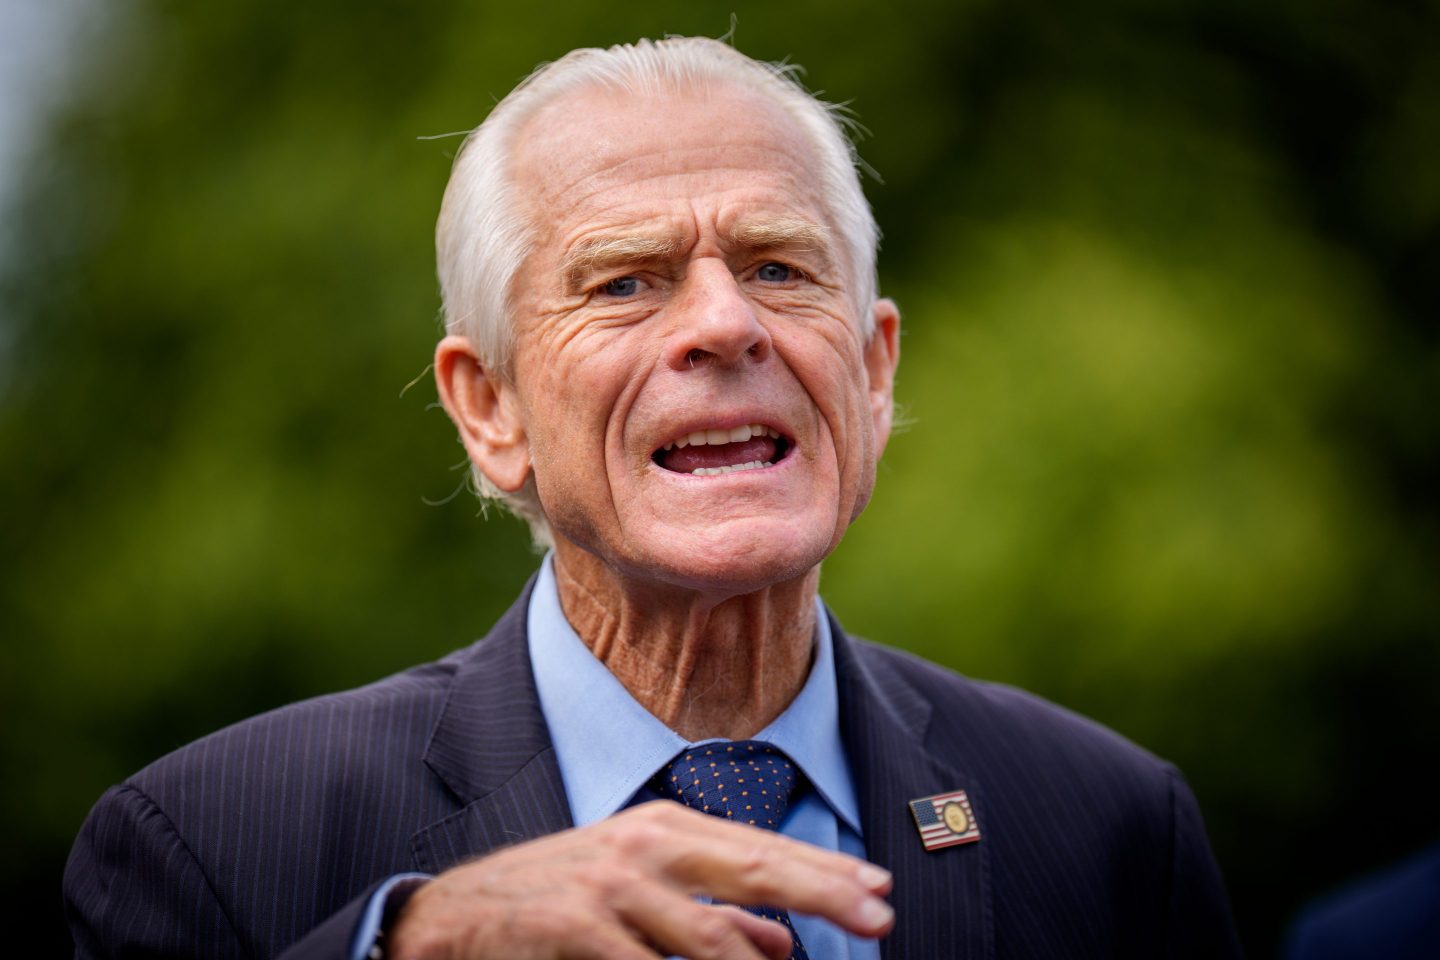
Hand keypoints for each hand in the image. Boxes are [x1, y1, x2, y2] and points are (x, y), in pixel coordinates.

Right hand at [386, 800, 894, 959]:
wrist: (451, 916)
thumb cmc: (554, 903)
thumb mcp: (638, 897)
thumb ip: (709, 918)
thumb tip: (782, 946)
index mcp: (663, 828)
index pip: (760, 851)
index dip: (824, 873)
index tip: (880, 893)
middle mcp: (644, 844)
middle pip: (752, 869)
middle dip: (824, 894)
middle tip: (881, 917)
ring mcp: (609, 883)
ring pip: (709, 936)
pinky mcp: (576, 924)